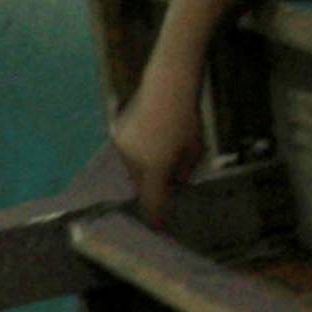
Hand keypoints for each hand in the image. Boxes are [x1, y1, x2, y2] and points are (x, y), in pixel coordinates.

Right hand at [113, 76, 204, 224]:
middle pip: (140, 185)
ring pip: (132, 168)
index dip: (155, 216)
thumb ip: (184, 171)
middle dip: (152, 186)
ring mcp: (122, 147)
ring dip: (144, 168)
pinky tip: (152, 136)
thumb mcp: (194, 148)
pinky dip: (138, 152)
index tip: (158, 227)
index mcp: (154, 169)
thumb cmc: (186, 117)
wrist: (167, 84)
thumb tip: (177, 182)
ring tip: (162, 149)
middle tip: (168, 178)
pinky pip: (128, 152)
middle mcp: (133, 162)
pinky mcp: (117, 133)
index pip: (152, 201)